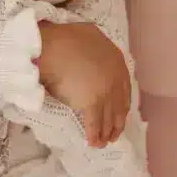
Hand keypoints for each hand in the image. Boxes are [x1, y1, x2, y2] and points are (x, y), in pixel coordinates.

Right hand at [37, 21, 130, 147]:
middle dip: (117, 121)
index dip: (121, 102)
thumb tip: (94, 53)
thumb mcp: (89, 33)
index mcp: (116, 59)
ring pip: (109, 116)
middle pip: (120, 104)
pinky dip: (94, 135)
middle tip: (113, 133)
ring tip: (103, 142)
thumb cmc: (64, 37)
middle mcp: (115, 77)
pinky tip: (93, 142)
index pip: (124, 86)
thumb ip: (97, 46)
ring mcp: (105, 90)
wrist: (52, 46)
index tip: (119, 112)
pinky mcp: (92, 102)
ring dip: (107, 132)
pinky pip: (95, 123)